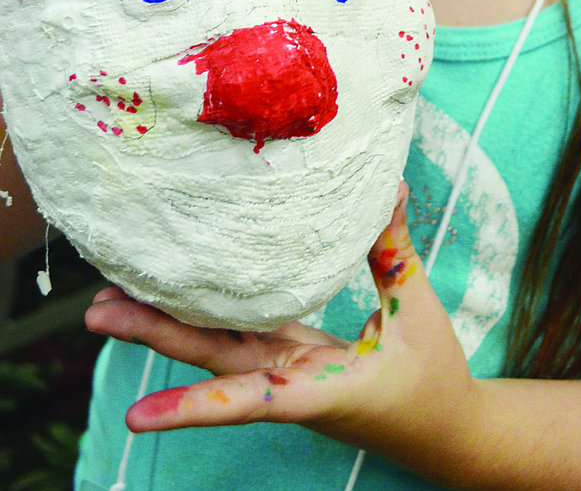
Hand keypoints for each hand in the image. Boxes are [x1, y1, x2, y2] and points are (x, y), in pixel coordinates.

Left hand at [84, 184, 479, 473]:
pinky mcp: (292, 364)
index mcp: (321, 388)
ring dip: (163, 327)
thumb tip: (388, 187)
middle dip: (154, 337)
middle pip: (213, 360)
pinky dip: (205, 316)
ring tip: (108, 305)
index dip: (192, 408)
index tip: (135, 418)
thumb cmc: (433, 377)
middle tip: (96, 313)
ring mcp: (286, 374)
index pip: (249, 400)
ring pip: (217, 348)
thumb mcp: (417, 312)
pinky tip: (174, 294)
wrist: (445, 432)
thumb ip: (393, 250)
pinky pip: (241, 337)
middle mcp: (290, 383)